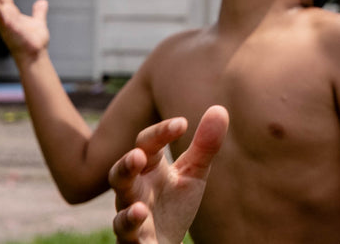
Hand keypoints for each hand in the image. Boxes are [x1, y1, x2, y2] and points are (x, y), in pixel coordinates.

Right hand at [110, 106, 228, 243]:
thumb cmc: (174, 204)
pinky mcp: (134, 243)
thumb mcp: (193, 173)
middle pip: (120, 176)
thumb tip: (219, 109)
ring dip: (128, 212)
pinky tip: (142, 224)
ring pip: (120, 215)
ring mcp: (131, 219)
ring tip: (141, 208)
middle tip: (138, 156)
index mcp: (147, 170)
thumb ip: (204, 145)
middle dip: (126, 166)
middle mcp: (133, 193)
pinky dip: (133, 234)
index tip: (182, 124)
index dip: (160, 133)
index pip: (147, 145)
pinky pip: (128, 240)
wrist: (164, 242)